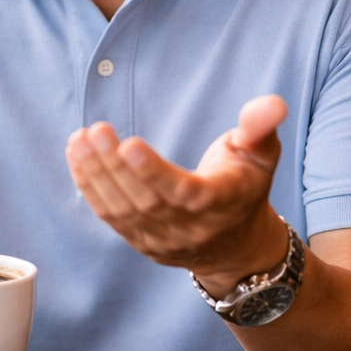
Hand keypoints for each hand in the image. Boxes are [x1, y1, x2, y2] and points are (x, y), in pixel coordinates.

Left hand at [65, 94, 288, 296]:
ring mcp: (162, 240)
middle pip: (144, 199)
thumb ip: (261, 127)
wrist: (236, 247)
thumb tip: (273, 103)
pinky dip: (90, 187)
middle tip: (96, 130)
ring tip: (79, 140)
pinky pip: (110, 217)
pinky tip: (77, 157)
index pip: (183, 192)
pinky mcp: (141, 242)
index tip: (130, 144)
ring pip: (122, 210)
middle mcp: (189, 228)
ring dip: (95, 174)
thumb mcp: (261, 155)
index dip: (154, 171)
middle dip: (114, 165)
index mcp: (220, 204)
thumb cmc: (245, 187)